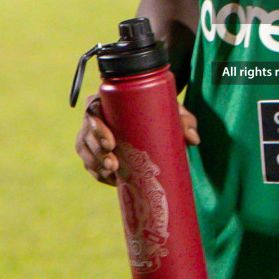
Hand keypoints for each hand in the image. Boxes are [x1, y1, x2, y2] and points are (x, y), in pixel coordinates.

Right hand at [75, 95, 199, 185]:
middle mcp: (95, 115)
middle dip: (97, 151)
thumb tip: (193, 139)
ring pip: (85, 149)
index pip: (93, 110)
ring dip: (96, 164)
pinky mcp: (93, 149)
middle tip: (114, 164)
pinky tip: (109, 179)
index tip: (112, 143)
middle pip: (87, 133)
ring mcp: (91, 133)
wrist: (153, 117)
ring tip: (112, 174)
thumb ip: (184, 121)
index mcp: (108, 99)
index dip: (97, 127)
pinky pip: (89, 162)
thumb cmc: (160, 109)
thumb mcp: (173, 111)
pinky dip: (97, 172)